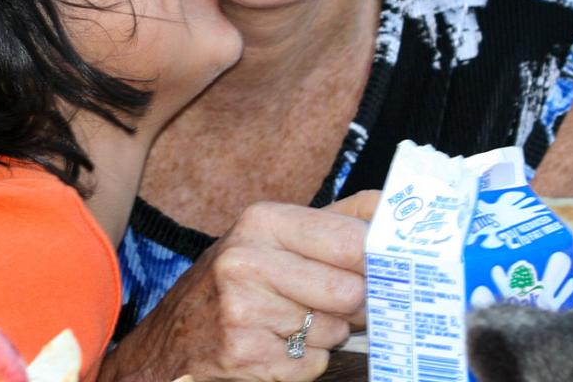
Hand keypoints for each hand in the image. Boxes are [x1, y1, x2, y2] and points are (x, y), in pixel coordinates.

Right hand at [100, 191, 379, 380]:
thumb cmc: (236, 281)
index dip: (382, 262)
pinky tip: (278, 346)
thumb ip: (339, 220)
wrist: (173, 339)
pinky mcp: (246, 354)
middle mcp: (247, 260)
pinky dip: (305, 361)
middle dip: (352, 307)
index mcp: (262, 221)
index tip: (392, 270)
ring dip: (325, 335)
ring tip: (292, 323)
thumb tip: (399, 209)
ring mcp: (243, 309)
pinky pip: (313, 362)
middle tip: (335, 305)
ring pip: (333, 331)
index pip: (354, 240)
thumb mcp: (275, 236)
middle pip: (350, 292)